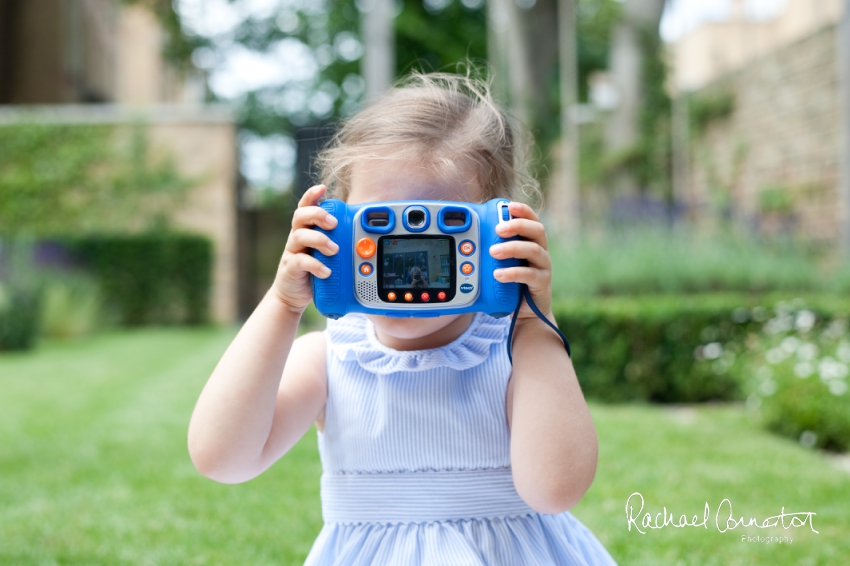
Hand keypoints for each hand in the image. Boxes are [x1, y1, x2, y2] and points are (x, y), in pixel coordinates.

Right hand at [272, 185, 338, 312]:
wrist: (294, 295)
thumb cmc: (313, 271)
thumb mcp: (327, 254)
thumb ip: (339, 243)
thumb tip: (366, 240)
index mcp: (306, 229)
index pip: (306, 207)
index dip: (311, 195)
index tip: (322, 188)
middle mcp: (297, 236)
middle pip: (301, 215)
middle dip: (318, 215)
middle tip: (333, 223)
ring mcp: (292, 251)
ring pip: (300, 235)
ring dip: (319, 239)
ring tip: (334, 249)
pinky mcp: (290, 267)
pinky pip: (300, 261)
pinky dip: (315, 265)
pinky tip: (326, 271)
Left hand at [488, 202, 552, 320]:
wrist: (527, 312)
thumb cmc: (512, 282)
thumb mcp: (503, 262)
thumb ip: (493, 248)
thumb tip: (466, 239)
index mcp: (532, 241)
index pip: (532, 220)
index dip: (523, 210)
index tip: (509, 205)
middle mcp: (541, 251)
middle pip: (537, 230)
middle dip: (518, 225)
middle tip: (498, 229)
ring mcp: (543, 267)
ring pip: (534, 251)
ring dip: (512, 248)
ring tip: (493, 252)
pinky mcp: (541, 283)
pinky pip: (529, 275)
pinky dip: (513, 273)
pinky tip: (498, 274)